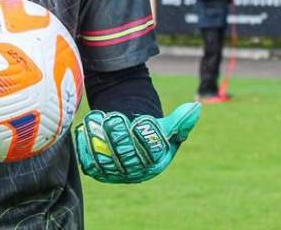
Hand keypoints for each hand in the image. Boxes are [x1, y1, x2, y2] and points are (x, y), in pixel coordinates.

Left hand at [74, 102, 200, 183]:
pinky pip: (88, 162)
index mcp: (155, 164)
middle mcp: (135, 173)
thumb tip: (196, 107)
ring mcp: (115, 174)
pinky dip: (84, 145)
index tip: (136, 120)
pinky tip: (84, 129)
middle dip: (118, 135)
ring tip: (98, 119)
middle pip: (125, 157)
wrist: (129, 140)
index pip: (149, 154)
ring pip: (105, 160)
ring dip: (99, 138)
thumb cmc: (152, 133)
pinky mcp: (97, 170)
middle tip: (114, 117)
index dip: (141, 137)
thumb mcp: (168, 127)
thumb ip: (181, 119)